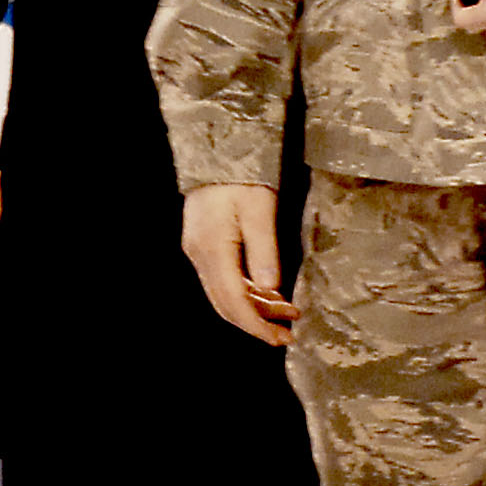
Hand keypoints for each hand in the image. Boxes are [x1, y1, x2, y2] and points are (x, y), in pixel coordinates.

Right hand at [182, 182, 293, 344]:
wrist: (217, 148)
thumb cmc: (242, 175)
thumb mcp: (260, 208)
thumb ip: (264, 250)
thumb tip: (271, 288)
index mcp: (212, 249)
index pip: (234, 302)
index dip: (257, 325)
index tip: (281, 338)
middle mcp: (199, 255)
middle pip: (225, 304)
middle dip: (256, 323)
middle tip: (287, 334)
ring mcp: (198, 250)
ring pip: (223, 293)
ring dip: (254, 308)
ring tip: (287, 313)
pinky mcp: (203, 244)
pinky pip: (223, 279)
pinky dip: (246, 292)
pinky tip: (268, 293)